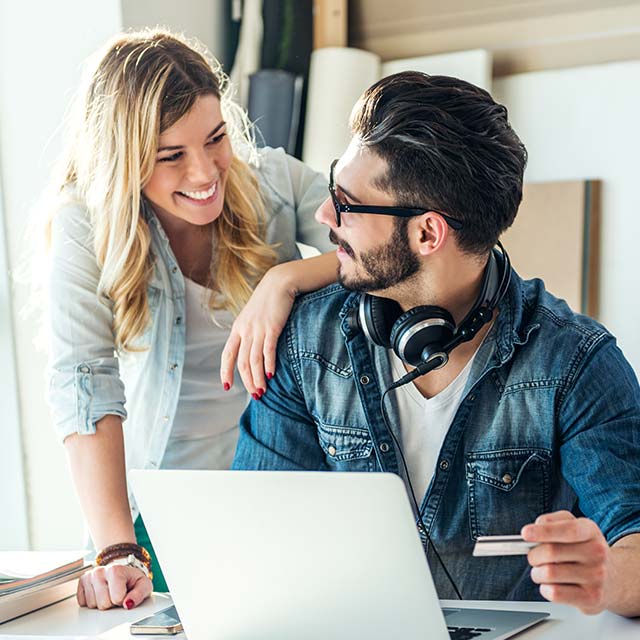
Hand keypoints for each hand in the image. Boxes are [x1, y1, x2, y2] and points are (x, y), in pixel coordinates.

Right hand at [77, 564, 151, 609]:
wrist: (123, 571)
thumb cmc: (132, 579)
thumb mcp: (143, 585)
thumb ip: (139, 594)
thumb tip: (128, 604)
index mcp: (115, 570)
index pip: (116, 598)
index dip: (123, 600)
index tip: (126, 592)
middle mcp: (99, 571)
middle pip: (103, 604)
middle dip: (112, 603)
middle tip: (117, 593)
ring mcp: (89, 576)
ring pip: (92, 605)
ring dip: (102, 602)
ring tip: (109, 592)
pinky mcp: (82, 582)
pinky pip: (83, 603)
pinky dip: (93, 601)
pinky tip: (101, 592)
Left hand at [220, 266, 295, 396]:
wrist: (280, 281)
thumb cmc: (270, 299)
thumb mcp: (254, 315)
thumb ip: (251, 330)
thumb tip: (253, 346)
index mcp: (238, 328)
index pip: (227, 354)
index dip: (225, 372)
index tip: (227, 386)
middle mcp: (245, 330)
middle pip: (242, 362)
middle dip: (247, 381)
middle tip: (255, 395)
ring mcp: (257, 329)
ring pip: (253, 360)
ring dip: (257, 378)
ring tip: (262, 391)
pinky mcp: (272, 327)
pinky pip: (267, 350)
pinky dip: (268, 365)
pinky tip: (271, 376)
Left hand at [522, 510, 610, 613]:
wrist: (613, 578)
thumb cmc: (584, 549)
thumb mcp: (573, 526)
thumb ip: (551, 521)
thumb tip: (535, 528)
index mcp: (590, 531)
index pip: (567, 530)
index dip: (544, 531)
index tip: (525, 533)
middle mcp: (597, 553)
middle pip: (550, 552)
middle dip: (533, 555)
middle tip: (534, 556)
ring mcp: (596, 577)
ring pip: (549, 573)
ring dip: (537, 573)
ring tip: (542, 571)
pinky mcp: (592, 598)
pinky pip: (555, 593)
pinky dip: (545, 588)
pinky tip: (551, 584)